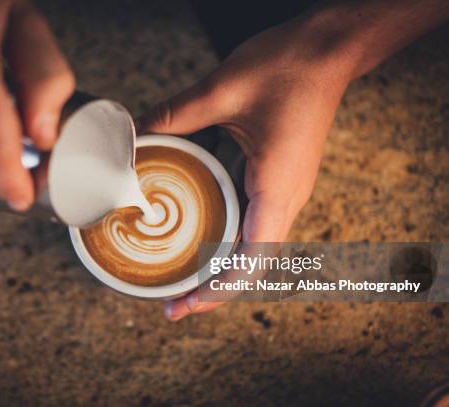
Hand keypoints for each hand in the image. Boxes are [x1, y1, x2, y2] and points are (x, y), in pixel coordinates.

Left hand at [139, 12, 352, 320]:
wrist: (329, 49)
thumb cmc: (289, 67)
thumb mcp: (223, 89)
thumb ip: (175, 115)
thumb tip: (131, 136)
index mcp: (278, 186)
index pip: (253, 260)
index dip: (219, 291)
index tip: (185, 305)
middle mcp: (285, 196)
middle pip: (251, 262)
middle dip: (213, 288)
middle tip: (171, 302)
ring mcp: (283, 187)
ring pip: (251, 243)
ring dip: (218, 265)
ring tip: (180, 278)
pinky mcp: (276, 175)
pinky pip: (250, 217)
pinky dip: (224, 235)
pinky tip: (197, 233)